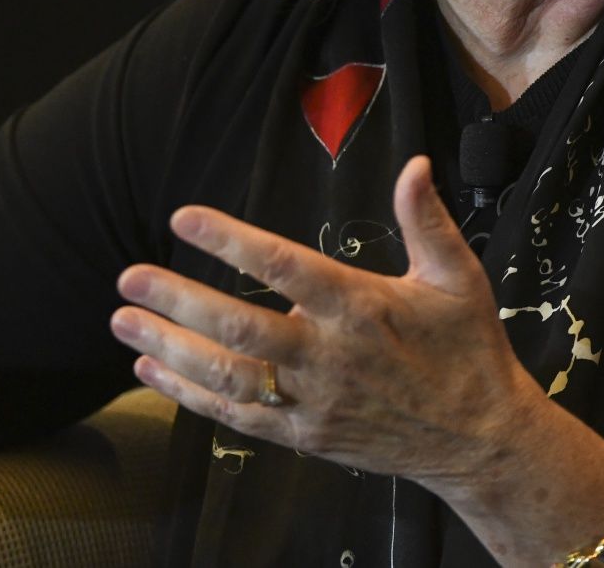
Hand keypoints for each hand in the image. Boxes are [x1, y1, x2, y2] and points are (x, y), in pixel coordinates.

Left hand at [109, 155, 547, 494]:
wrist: (479, 439)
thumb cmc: (467, 349)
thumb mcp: (458, 277)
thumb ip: (427, 219)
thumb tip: (414, 164)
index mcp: (362, 307)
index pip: (285, 266)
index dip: (232, 242)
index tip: (184, 218)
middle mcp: (330, 356)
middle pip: (240, 328)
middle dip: (179, 301)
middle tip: (131, 276)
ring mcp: (314, 401)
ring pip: (228, 377)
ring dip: (170, 350)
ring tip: (124, 322)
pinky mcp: (304, 436)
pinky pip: (237, 417)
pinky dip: (189, 396)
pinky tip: (152, 373)